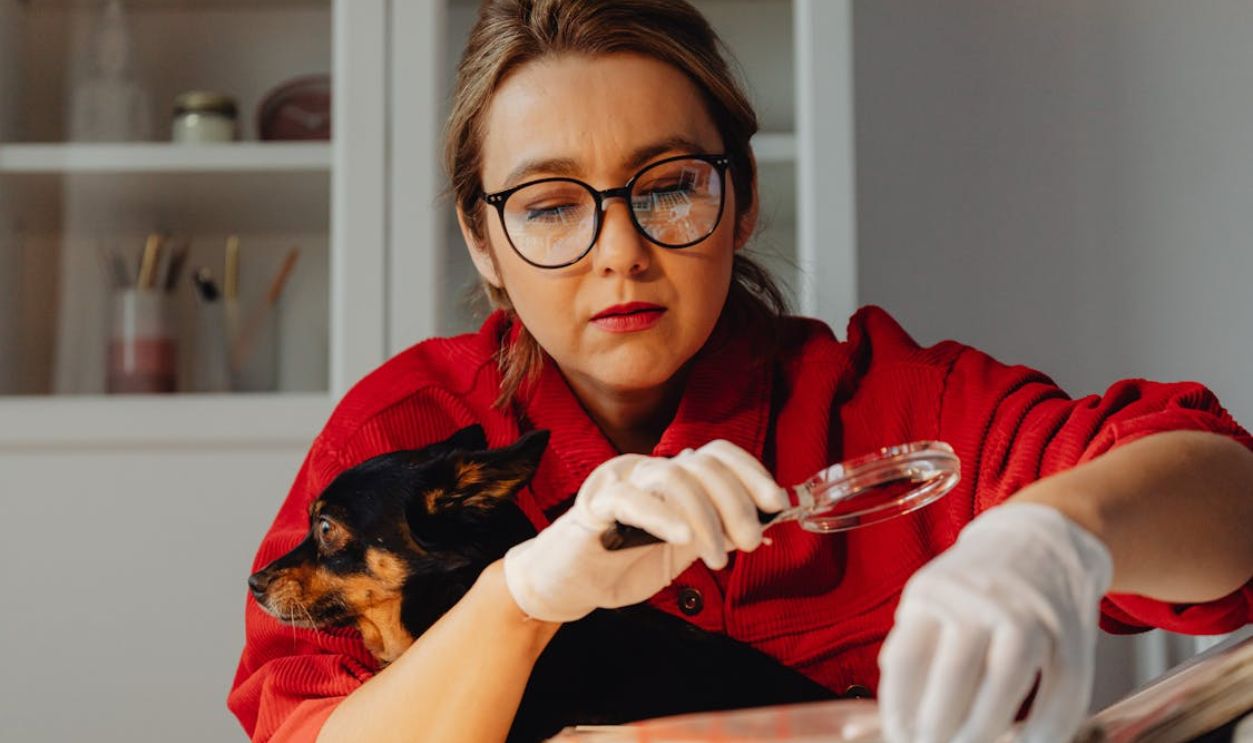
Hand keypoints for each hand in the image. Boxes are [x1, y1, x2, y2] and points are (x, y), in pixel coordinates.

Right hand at [502, 440, 787, 622]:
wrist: (566, 587)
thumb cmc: (622, 564)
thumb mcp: (682, 550)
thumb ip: (716, 533)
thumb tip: (766, 526)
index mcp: (667, 474)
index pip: (715, 453)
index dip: (750, 472)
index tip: (776, 503)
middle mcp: (644, 469)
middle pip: (701, 464)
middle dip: (736, 502)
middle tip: (751, 541)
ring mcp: (618, 482)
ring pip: (673, 477)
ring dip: (706, 518)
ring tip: (717, 558)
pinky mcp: (593, 505)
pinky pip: (631, 499)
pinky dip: (663, 515)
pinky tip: (682, 538)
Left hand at [878, 502, 1112, 742]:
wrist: (1040, 538)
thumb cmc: (974, 586)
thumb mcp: (930, 601)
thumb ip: (911, 651)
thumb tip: (881, 720)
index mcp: (931, 594)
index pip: (905, 659)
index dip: (899, 709)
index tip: (899, 738)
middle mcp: (979, 601)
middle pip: (953, 675)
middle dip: (938, 728)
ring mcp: (1028, 615)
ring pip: (1005, 684)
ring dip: (983, 733)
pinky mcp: (1071, 633)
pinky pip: (1060, 693)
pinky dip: (1043, 732)